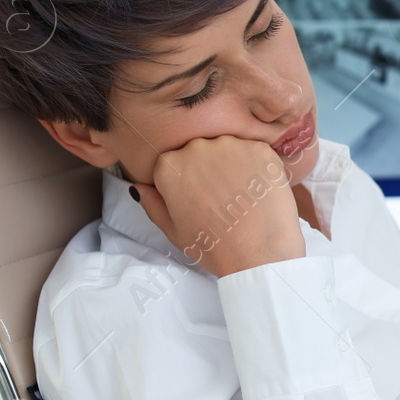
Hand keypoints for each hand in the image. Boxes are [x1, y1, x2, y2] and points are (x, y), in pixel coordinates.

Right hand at [129, 136, 305, 278]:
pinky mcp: (260, 148)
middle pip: (200, 151)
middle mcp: (196, 147)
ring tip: (241, 196)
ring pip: (228, 148)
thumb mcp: (173, 230)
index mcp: (169, 166)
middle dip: (209, 169)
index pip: (174, 163)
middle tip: (222, 199)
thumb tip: (139, 186)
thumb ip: (153, 204)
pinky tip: (258, 190)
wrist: (259, 255)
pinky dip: (257, 167)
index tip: (199, 199)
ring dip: (234, 164)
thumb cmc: (215, 247)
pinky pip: (255, 151)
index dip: (187, 182)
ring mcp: (230, 145)